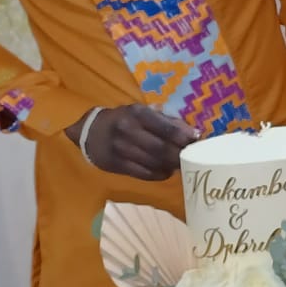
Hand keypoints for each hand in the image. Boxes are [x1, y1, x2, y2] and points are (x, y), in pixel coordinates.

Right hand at [74, 105, 195, 179]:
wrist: (89, 132)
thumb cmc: (123, 119)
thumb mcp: (142, 112)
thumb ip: (167, 121)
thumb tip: (193, 133)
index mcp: (137, 113)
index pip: (165, 127)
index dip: (183, 136)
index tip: (196, 141)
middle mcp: (127, 130)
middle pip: (161, 148)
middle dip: (179, 154)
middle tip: (193, 158)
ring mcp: (120, 149)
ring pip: (153, 162)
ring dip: (171, 166)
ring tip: (181, 165)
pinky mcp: (116, 165)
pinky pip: (143, 174)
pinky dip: (159, 174)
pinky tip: (166, 171)